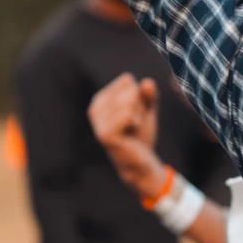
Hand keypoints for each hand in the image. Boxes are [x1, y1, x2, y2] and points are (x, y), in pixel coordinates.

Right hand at [88, 74, 165, 198]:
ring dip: (139, 116)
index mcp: (100, 99)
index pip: (126, 80)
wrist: (140, 163)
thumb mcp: (146, 110)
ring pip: (130, 101)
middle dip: (139, 107)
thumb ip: (148, 95)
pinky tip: (130, 135)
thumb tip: (148, 83)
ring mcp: (97, 121)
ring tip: (132, 130)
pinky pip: (128, 114)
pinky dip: (136, 123)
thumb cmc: (140, 135)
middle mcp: (94, 107)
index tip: (133, 114)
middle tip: (133, 124)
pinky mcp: (104, 133)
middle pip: (130, 89)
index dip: (138, 96)